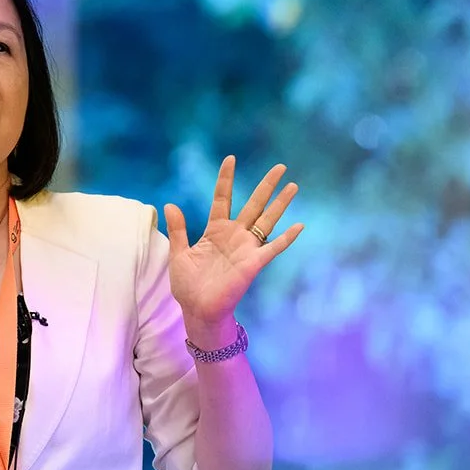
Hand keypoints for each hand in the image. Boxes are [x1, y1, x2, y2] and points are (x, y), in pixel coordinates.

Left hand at [164, 156, 302, 344]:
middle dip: (266, 186)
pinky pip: (273, 248)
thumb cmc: (188, 286)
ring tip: (293, 186)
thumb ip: (178, 229)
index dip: (226, 179)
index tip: (231, 159)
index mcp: (216, 231)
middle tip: (280, 166)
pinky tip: (299, 226)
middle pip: (254, 204)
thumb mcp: (179, 254)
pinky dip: (286, 238)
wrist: (198, 310)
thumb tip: (170, 204)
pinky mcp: (253, 264)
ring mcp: (246, 249)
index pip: (222, 199)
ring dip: (280, 204)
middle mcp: (234, 236)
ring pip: (267, 220)